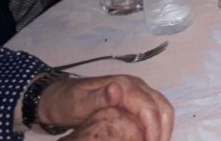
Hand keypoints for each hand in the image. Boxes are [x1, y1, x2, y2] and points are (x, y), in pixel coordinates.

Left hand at [39, 74, 173, 140]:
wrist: (56, 96)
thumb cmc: (65, 102)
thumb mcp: (77, 104)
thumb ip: (98, 98)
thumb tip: (118, 89)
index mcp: (124, 85)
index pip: (148, 107)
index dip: (154, 129)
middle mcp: (135, 85)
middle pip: (161, 106)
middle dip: (164, 130)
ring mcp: (137, 90)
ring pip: (162, 107)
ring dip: (164, 127)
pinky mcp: (136, 97)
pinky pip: (155, 109)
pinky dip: (159, 124)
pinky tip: (153, 138)